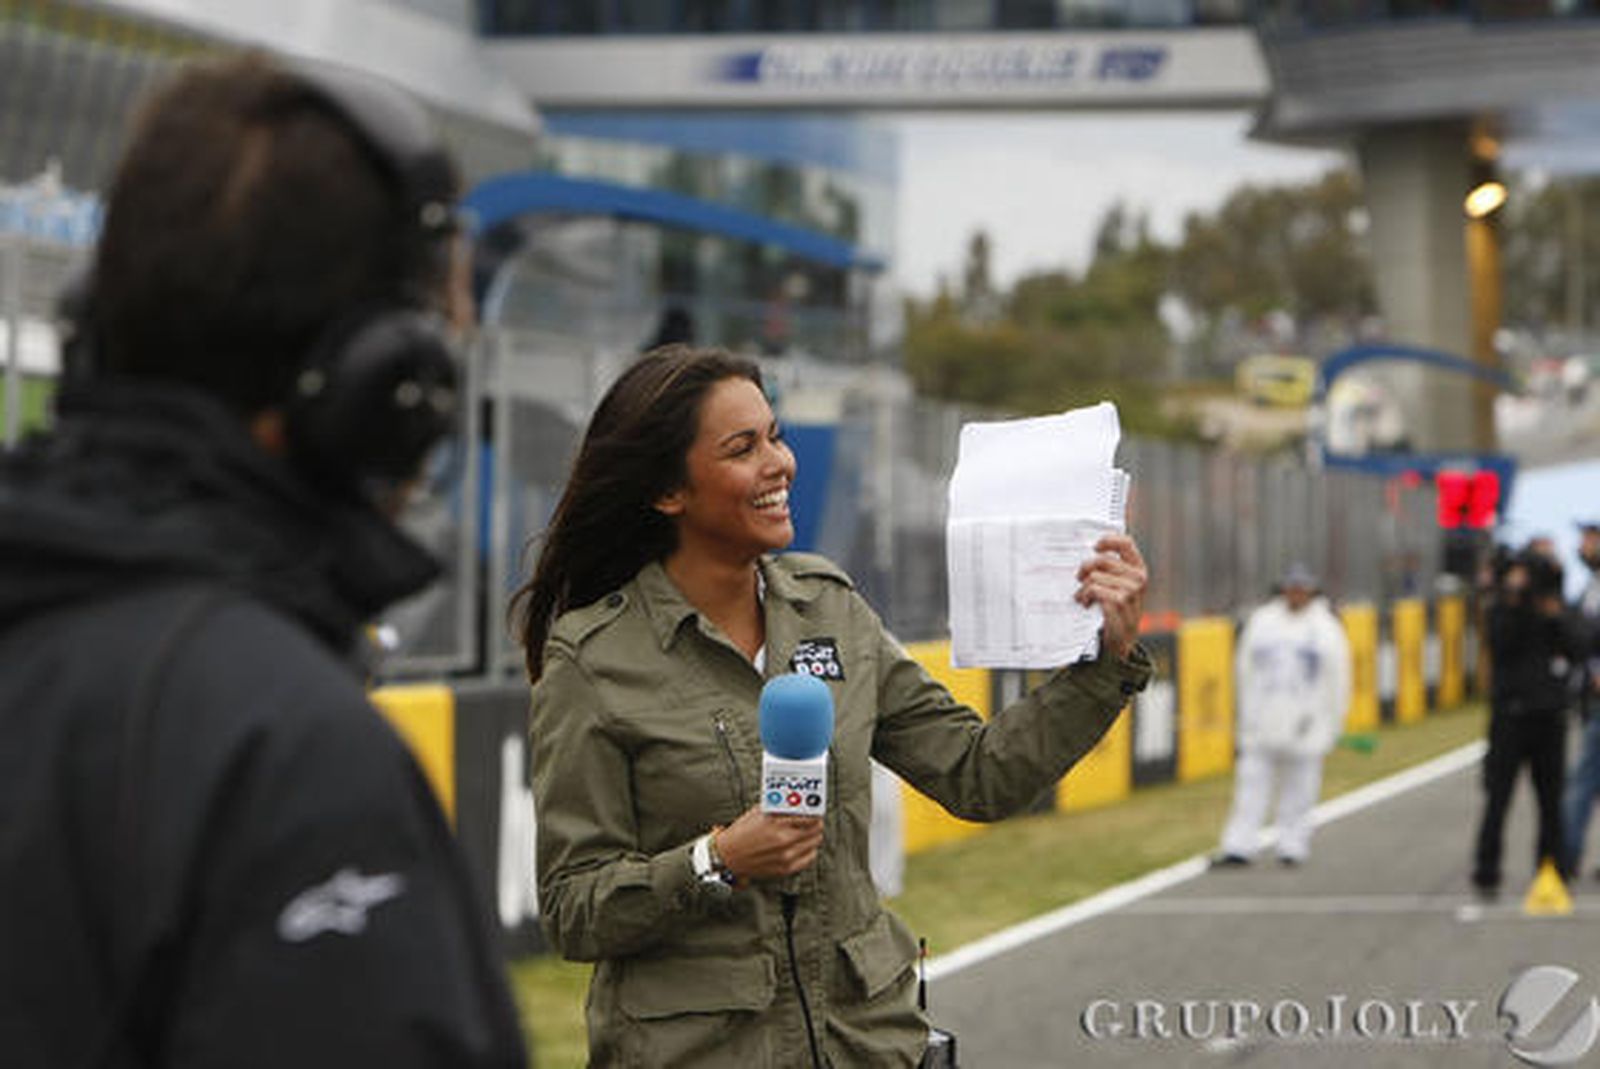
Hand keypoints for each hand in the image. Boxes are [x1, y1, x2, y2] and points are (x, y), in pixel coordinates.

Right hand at [713, 806, 823, 883]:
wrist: (729, 856)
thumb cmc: (741, 833)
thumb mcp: (758, 812)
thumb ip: (779, 807)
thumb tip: (797, 803)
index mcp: (776, 822)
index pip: (809, 815)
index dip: (814, 811)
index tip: (814, 809)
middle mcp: (783, 839)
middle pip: (816, 828)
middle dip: (816, 822)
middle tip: (814, 819)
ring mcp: (785, 855)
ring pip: (815, 842)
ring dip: (814, 835)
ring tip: (808, 831)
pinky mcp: (786, 868)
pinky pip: (810, 857)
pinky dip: (810, 850)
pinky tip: (803, 845)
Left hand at [1076, 533, 1147, 660]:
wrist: (1121, 642)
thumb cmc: (1115, 611)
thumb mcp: (1117, 587)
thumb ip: (1110, 570)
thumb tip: (1087, 551)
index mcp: (1139, 569)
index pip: (1126, 543)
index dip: (1108, 540)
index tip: (1094, 547)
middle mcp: (1138, 578)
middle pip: (1102, 560)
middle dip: (1085, 569)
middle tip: (1079, 579)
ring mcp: (1131, 591)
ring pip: (1094, 576)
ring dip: (1082, 588)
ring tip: (1083, 598)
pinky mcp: (1119, 602)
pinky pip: (1093, 589)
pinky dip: (1084, 596)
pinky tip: (1085, 604)